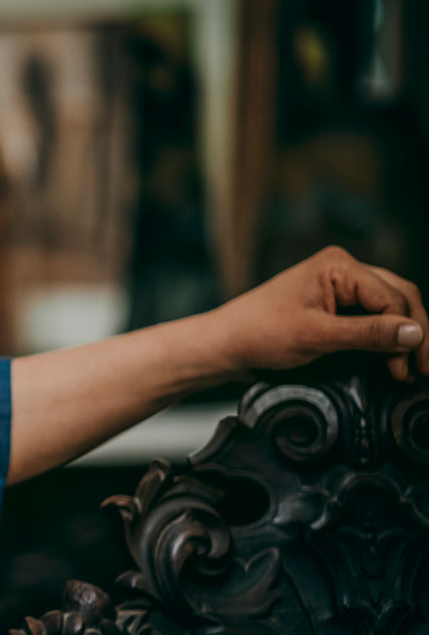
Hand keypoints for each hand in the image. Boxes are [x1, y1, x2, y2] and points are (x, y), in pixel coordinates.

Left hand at [204, 246, 427, 382]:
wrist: (225, 345)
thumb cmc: (259, 333)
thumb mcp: (316, 336)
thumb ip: (367, 333)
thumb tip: (414, 333)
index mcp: (338, 266)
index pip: (392, 297)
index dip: (408, 332)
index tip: (410, 365)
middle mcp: (342, 270)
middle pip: (399, 297)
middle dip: (413, 332)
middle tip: (420, 368)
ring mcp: (338, 287)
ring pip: (389, 307)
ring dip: (401, 336)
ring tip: (407, 368)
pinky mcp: (333, 306)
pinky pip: (371, 316)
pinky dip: (384, 336)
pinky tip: (390, 358)